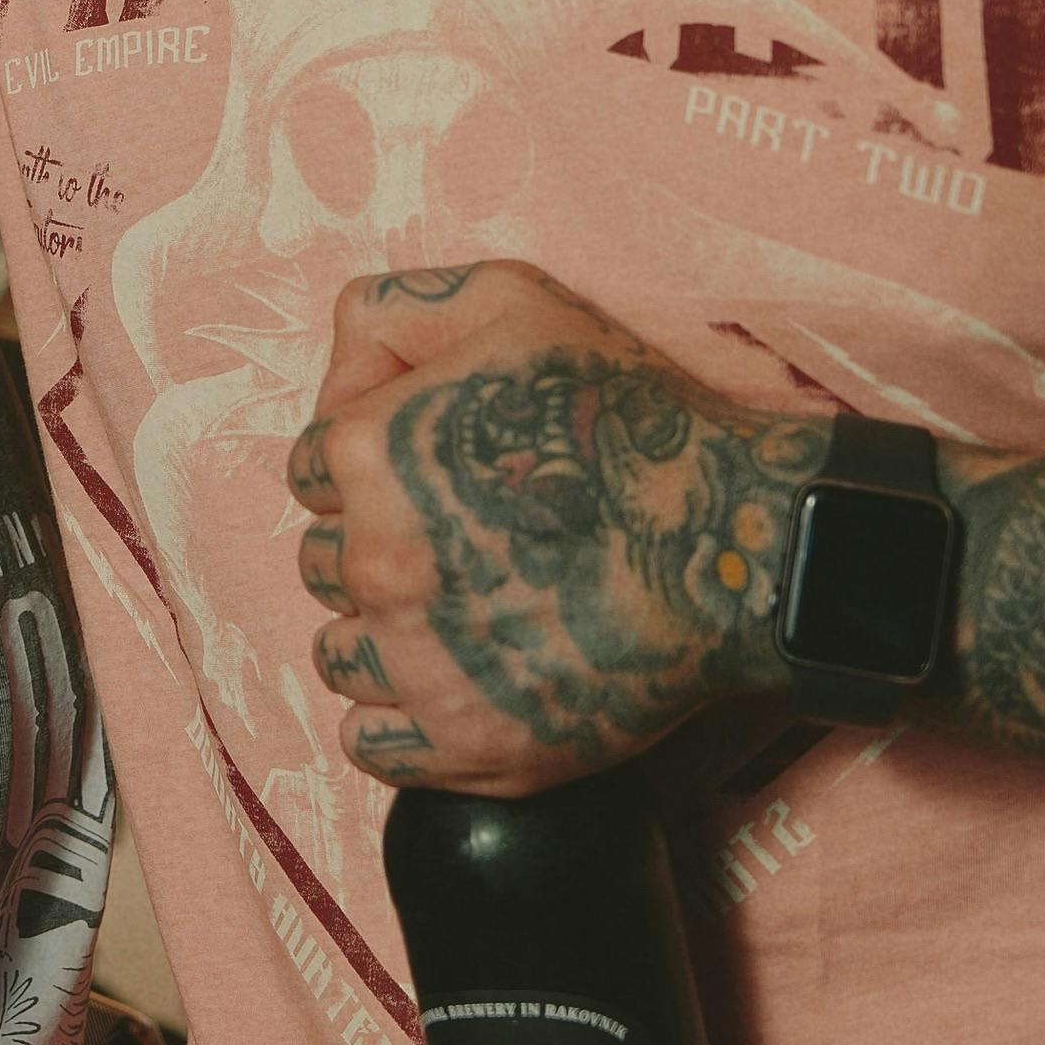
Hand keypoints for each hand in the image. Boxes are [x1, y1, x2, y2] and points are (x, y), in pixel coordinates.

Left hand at [288, 264, 822, 793]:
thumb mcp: (511, 301)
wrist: (734, 546)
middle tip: (468, 539)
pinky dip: (403, 720)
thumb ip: (391, 312)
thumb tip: (335, 376)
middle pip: (320, 563)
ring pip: (338, 654)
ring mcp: (417, 664)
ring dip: (383, 637)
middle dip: (375, 548)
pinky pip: (369, 742)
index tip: (438, 473)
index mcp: (371, 453)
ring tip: (470, 610)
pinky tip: (460, 680)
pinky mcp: (461, 743)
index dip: (372, 464)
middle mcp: (378, 563)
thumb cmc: (630, 419)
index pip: (311, 470)